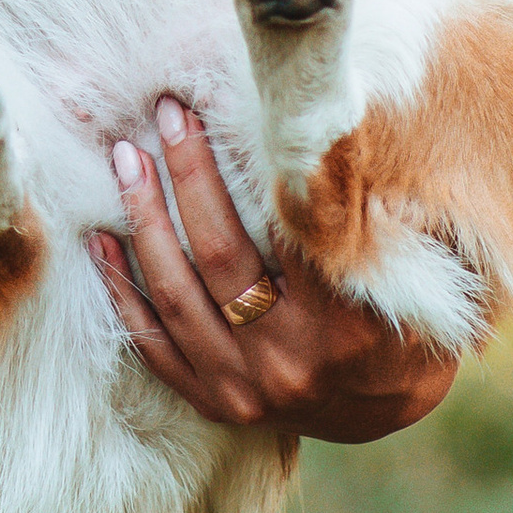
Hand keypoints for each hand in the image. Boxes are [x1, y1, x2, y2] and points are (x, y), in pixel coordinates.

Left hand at [89, 99, 455, 443]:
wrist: (386, 409)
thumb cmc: (402, 318)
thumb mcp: (411, 264)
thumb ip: (365, 210)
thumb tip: (325, 130)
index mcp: (346, 325)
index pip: (288, 228)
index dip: (254, 160)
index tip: (223, 103)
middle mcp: (292, 364)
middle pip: (219, 255)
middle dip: (188, 175)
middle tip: (168, 113)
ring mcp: (247, 391)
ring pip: (176, 297)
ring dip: (144, 222)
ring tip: (127, 160)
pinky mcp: (216, 404)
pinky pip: (155, 347)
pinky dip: (123, 292)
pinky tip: (102, 240)